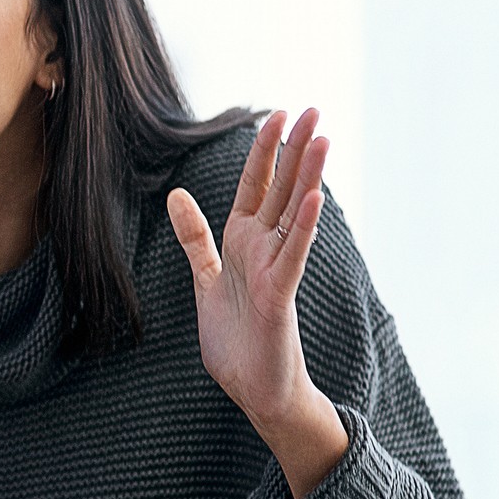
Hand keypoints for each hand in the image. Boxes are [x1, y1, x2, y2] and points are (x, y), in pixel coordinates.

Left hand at [166, 110, 350, 498]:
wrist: (254, 390)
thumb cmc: (237, 339)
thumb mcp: (207, 278)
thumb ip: (195, 237)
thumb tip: (176, 195)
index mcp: (245, 242)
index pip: (256, 186)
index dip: (264, 151)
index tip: (276, 114)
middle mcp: (265, 250)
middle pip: (282, 190)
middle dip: (296, 150)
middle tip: (315, 109)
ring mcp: (276, 270)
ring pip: (295, 214)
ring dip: (308, 177)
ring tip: (323, 139)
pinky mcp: (279, 296)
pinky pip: (294, 255)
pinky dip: (305, 227)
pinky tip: (316, 197)